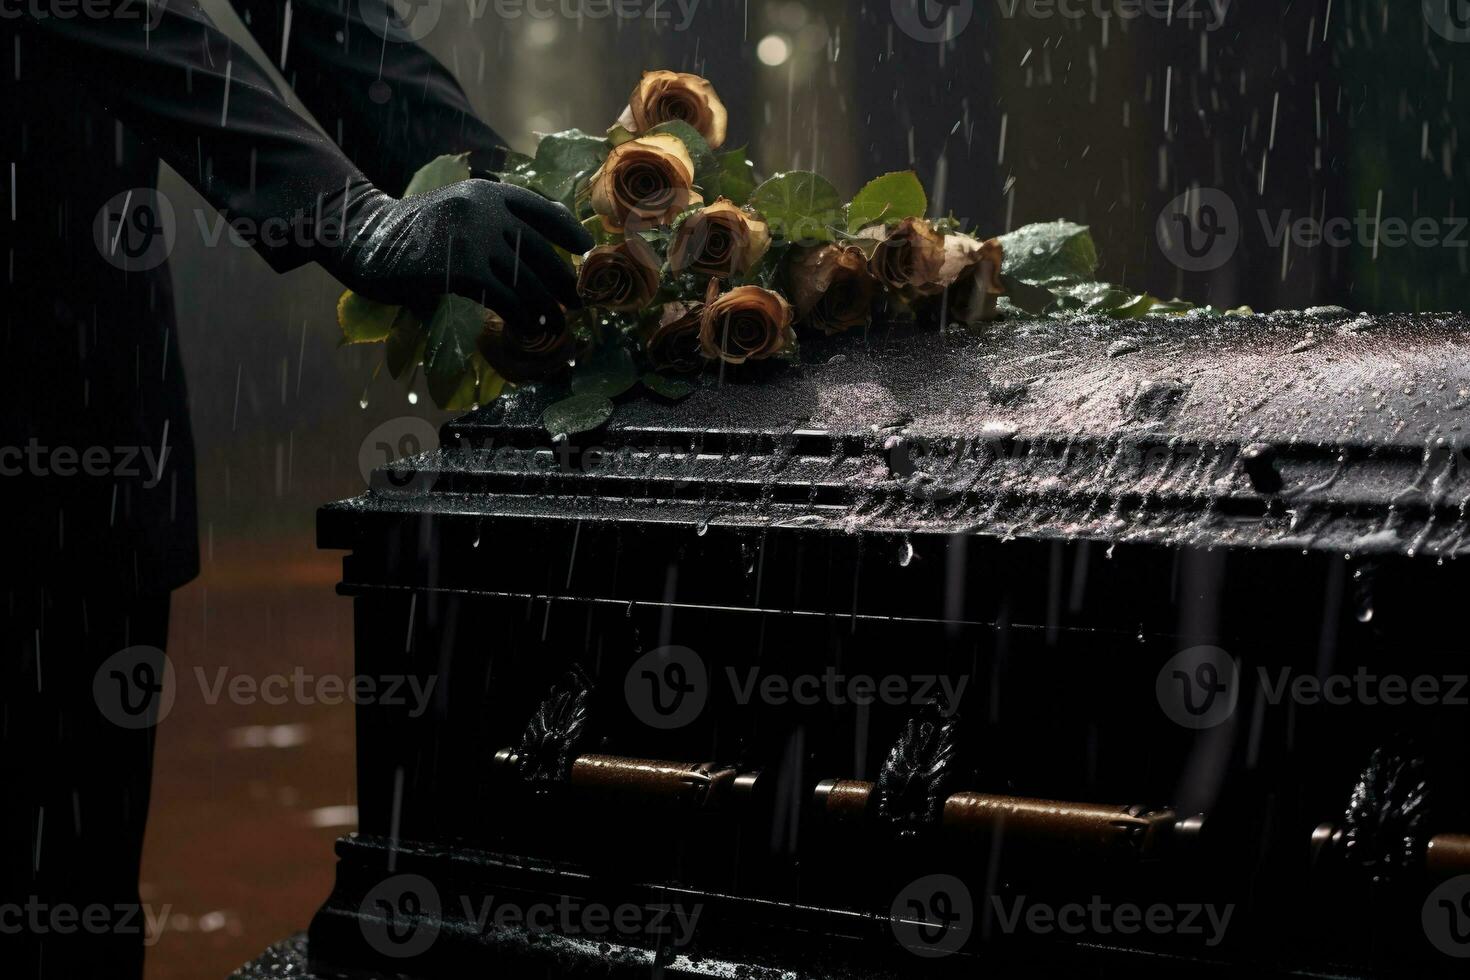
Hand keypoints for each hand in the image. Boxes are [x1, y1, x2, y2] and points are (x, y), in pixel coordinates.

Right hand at [323, 178, 592, 326]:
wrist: (362, 238)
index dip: (568, 233)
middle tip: (576, 302)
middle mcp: (485, 210)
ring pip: (526, 279)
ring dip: (546, 306)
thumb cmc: (410, 233)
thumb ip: (490, 223)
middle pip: (540, 251)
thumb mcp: (455, 211)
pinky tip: (528, 328)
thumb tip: (535, 257)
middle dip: (562, 281)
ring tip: (555, 323)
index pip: (542, 209)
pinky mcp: (462, 270)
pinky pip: (506, 298)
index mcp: (487, 192)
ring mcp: (474, 238)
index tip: (586, 251)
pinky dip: (523, 317)